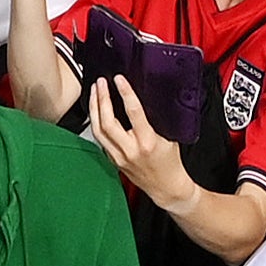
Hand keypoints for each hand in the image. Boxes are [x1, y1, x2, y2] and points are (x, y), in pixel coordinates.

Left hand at [76, 71, 180, 187]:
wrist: (166, 187)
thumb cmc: (170, 162)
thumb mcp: (169, 136)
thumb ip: (157, 119)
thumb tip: (148, 97)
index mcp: (147, 142)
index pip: (133, 112)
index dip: (125, 93)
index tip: (119, 79)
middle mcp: (130, 150)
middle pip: (108, 122)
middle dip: (102, 99)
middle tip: (101, 83)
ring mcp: (119, 157)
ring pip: (98, 131)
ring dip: (94, 108)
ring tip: (94, 92)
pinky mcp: (113, 160)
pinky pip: (100, 139)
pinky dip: (96, 122)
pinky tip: (96, 111)